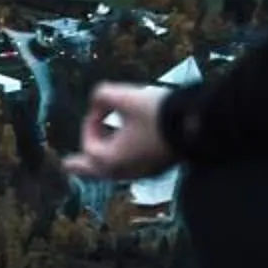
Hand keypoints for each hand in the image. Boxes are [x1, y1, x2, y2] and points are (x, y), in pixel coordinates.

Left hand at [61, 83, 175, 181]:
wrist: (199, 125)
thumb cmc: (159, 114)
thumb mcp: (127, 97)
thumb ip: (103, 95)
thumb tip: (97, 98)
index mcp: (113, 160)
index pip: (90, 144)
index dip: (91, 121)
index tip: (100, 105)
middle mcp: (126, 172)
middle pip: (97, 171)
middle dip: (82, 165)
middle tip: (68, 165)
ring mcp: (144, 172)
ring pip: (115, 171)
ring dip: (104, 159)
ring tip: (98, 154)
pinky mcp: (158, 168)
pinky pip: (132, 167)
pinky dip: (122, 159)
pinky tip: (127, 148)